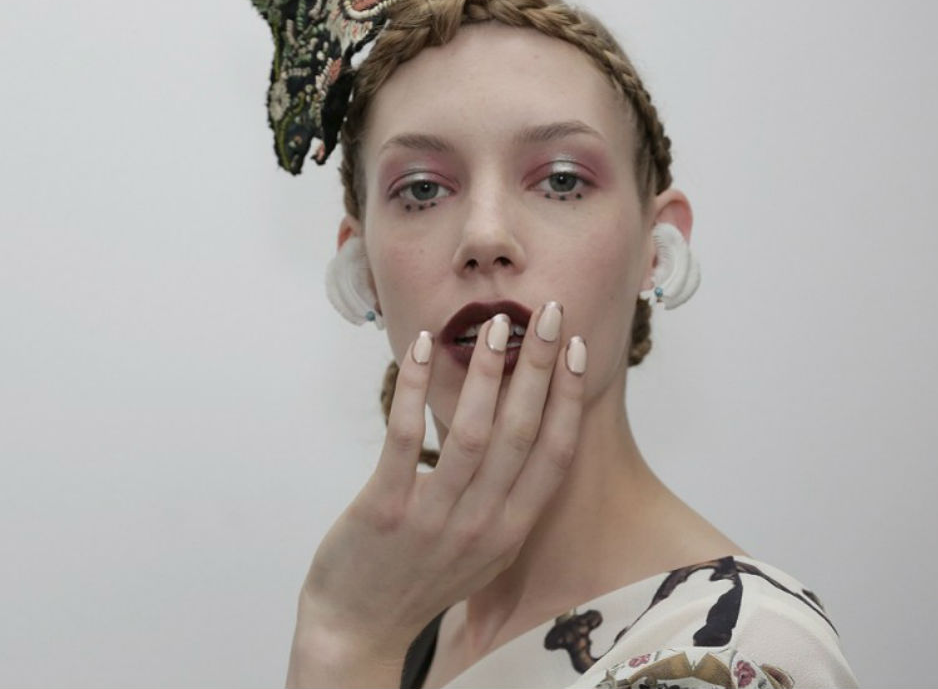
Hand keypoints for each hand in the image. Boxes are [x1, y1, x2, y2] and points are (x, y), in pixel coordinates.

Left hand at [290, 301, 586, 682]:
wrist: (360, 628)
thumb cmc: (426, 577)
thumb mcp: (486, 549)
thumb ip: (510, 499)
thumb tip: (531, 431)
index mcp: (511, 530)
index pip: (554, 454)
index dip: (567, 398)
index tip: (575, 349)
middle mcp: (482, 526)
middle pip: (520, 433)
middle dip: (537, 367)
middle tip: (547, 313)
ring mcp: (433, 519)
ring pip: (471, 433)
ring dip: (487, 372)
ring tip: (496, 324)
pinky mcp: (384, 509)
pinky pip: (404, 437)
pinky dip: (414, 387)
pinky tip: (421, 347)